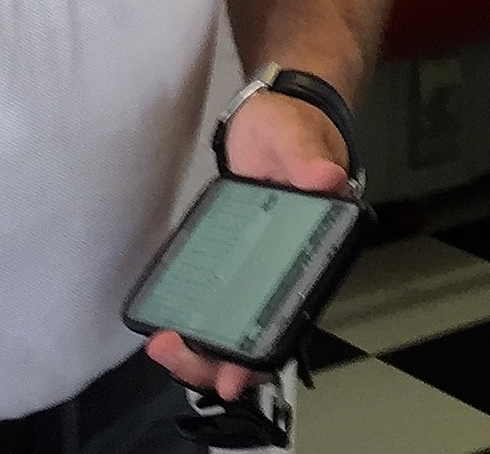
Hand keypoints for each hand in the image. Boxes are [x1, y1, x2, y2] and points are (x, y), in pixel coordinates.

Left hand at [141, 90, 354, 405]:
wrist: (272, 113)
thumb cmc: (292, 127)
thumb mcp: (298, 138)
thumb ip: (310, 159)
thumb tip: (327, 178)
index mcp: (314, 253)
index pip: (294, 320)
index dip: (264, 356)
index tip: (232, 377)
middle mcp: (286, 270)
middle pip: (256, 338)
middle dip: (214, 362)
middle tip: (172, 352)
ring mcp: (256, 267)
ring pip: (232, 327)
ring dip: (198, 348)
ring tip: (162, 344)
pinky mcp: (232, 257)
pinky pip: (214, 300)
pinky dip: (192, 318)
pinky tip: (165, 321)